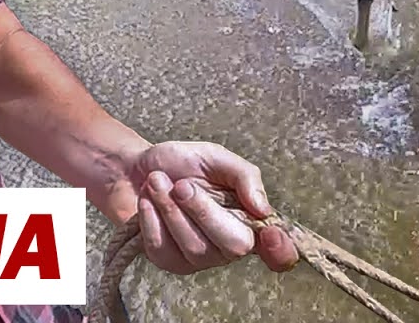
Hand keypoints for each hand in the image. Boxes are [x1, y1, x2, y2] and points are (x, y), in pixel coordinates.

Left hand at [113, 141, 300, 274]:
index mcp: (249, 219)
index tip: (269, 234)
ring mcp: (199, 258)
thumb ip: (245, 177)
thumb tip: (264, 210)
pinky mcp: (170, 262)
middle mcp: (229, 244)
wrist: (137, 169)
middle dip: (204, 211)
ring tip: (157, 182)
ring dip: (171, 209)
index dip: (281, 251)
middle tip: (182, 186)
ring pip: (195, 246)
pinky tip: (148, 201)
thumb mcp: (216, 158)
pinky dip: (152, 219)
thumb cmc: (182, 163)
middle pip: (234, 246)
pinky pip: (163, 249)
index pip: (279, 251)